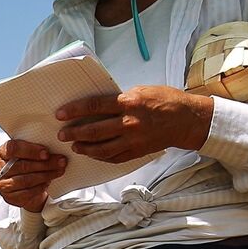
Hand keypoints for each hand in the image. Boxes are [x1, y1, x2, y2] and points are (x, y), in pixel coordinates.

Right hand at [0, 139, 71, 211]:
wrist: (23, 186)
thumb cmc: (26, 165)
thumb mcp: (27, 154)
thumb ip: (34, 149)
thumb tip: (54, 147)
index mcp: (1, 153)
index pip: (13, 148)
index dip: (31, 150)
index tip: (46, 153)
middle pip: (23, 165)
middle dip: (45, 164)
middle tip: (61, 161)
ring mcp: (2, 185)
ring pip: (26, 180)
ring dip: (46, 175)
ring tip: (59, 171)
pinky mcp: (9, 197)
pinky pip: (27, 192)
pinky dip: (40, 187)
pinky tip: (48, 182)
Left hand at [55, 86, 212, 162]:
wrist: (187, 120)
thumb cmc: (166, 100)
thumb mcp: (141, 90)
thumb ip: (119, 98)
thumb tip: (99, 104)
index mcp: (128, 102)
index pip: (94, 106)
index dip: (74, 111)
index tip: (60, 114)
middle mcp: (128, 123)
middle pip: (93, 131)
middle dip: (74, 133)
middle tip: (62, 134)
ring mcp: (132, 140)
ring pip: (101, 149)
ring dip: (84, 148)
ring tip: (74, 146)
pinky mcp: (137, 152)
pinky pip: (114, 158)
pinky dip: (100, 157)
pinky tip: (92, 154)